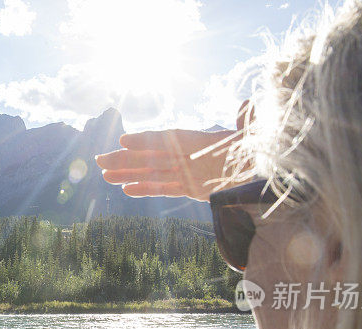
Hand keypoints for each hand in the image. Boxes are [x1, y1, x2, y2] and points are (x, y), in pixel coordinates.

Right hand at [95, 100, 251, 201]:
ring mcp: (186, 173)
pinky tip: (126, 190)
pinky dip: (145, 190)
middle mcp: (187, 156)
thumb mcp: (253, 135)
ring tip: (104, 176)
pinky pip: (163, 189)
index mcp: (198, 141)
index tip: (124, 141)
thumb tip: (248, 105)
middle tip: (99, 160)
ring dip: (127, 175)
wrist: (262, 168)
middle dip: (125, 159)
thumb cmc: (257, 150)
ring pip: (151, 174)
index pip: (166, 140)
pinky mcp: (190, 189)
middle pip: (150, 157)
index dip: (146, 140)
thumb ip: (247, 122)